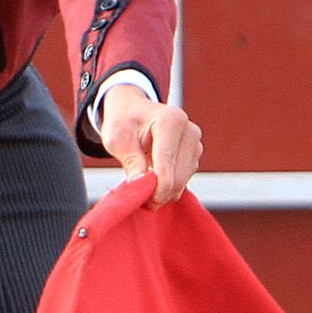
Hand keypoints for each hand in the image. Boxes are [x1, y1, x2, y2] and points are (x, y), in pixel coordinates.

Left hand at [97, 83, 201, 203]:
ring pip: (183, 181)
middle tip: (141, 200)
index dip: (158, 187)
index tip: (146, 202)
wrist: (133, 110)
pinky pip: (184, 180)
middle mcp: (189, 130)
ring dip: (164, 191)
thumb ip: (130, 160)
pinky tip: (153, 179)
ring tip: (143, 185)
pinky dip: (169, 186)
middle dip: (160, 193)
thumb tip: (140, 183)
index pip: (167, 162)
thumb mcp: (116, 138)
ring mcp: (195, 143)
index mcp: (170, 121)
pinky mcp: (194, 155)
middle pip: (179, 176)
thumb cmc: (124, 121)